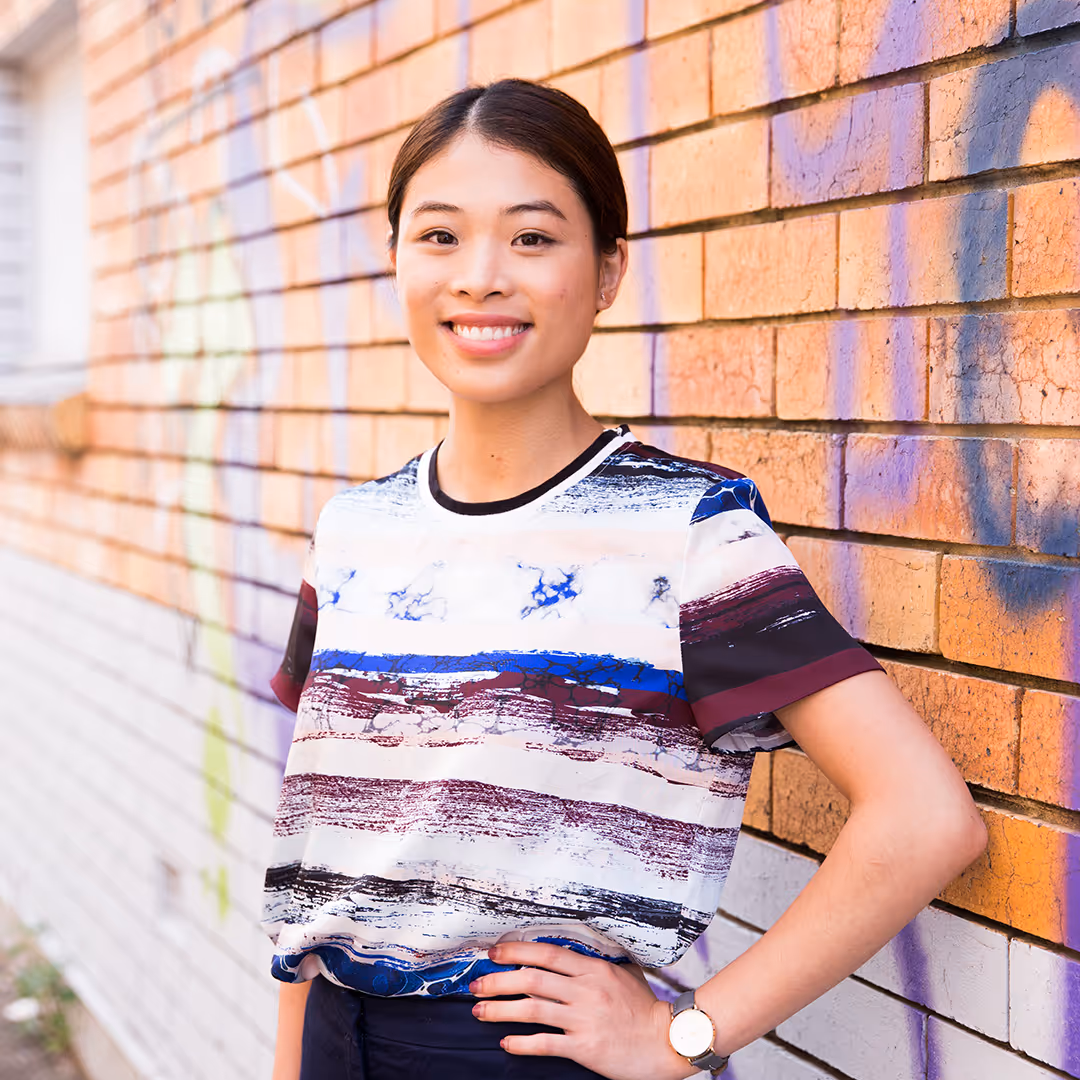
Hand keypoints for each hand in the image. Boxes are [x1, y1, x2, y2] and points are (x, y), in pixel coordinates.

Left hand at [468, 941, 696, 1079]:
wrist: (666, 1042)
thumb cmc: (644, 1008)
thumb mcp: (623, 973)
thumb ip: (595, 963)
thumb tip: (569, 953)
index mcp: (593, 969)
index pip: (546, 953)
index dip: (516, 951)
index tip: (494, 952)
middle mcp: (585, 990)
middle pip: (531, 979)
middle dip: (498, 980)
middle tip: (476, 984)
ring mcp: (584, 1019)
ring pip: (532, 1009)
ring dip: (500, 1009)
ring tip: (479, 1011)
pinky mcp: (584, 1048)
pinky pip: (545, 1043)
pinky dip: (521, 1043)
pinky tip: (506, 1043)